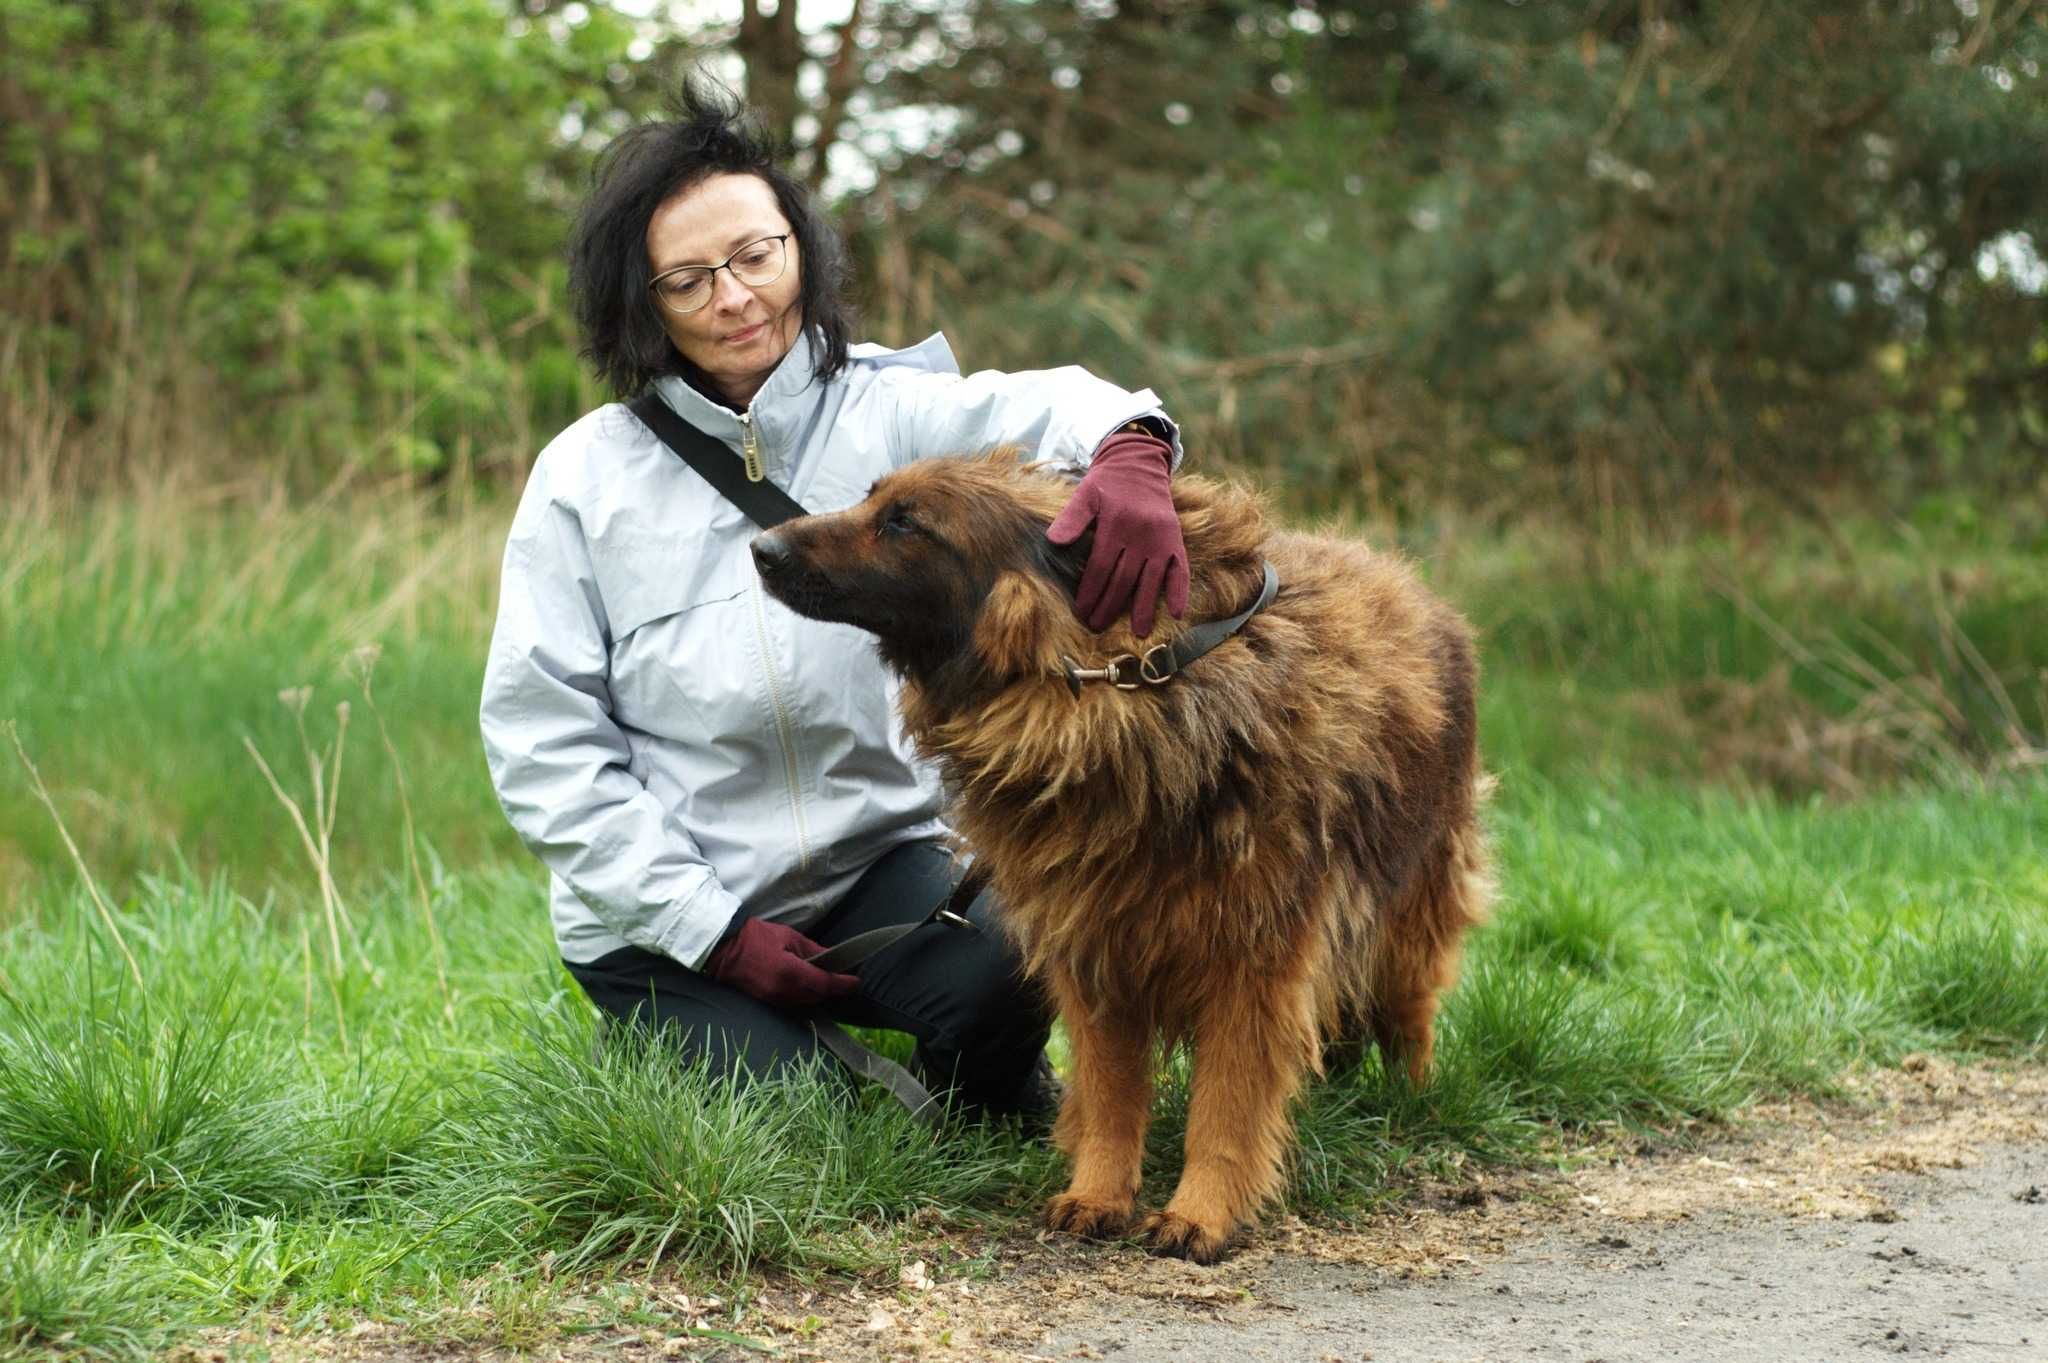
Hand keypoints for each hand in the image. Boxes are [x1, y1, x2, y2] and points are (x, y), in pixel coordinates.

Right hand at [703, 917, 859, 1009]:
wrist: (723, 948)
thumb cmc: (756, 936)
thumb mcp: (789, 937)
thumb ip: (813, 951)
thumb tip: (832, 959)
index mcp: (790, 973)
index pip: (825, 984)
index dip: (843, 984)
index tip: (856, 982)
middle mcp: (783, 992)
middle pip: (817, 997)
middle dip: (832, 990)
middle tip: (845, 981)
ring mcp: (772, 1000)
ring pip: (804, 1003)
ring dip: (817, 995)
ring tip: (828, 984)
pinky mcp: (764, 1002)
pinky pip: (790, 1004)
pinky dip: (802, 997)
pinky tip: (807, 988)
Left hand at [1046, 429, 1188, 636]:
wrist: (1138, 464)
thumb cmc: (1107, 483)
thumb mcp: (1085, 493)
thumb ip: (1071, 518)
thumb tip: (1054, 541)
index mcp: (1115, 524)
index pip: (1100, 567)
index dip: (1090, 592)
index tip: (1081, 613)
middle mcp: (1140, 534)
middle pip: (1123, 579)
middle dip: (1110, 606)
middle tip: (1098, 627)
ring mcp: (1160, 539)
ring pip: (1150, 580)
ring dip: (1144, 608)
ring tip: (1139, 632)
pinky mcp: (1175, 540)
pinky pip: (1180, 569)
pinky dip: (1179, 590)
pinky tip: (1175, 613)